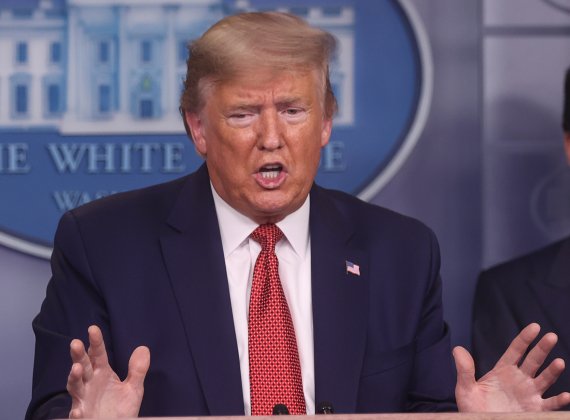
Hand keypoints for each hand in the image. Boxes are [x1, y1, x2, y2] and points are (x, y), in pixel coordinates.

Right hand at [66, 325, 149, 417]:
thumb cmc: (121, 409)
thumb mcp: (133, 388)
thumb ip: (137, 370)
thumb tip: (143, 348)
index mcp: (102, 374)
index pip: (98, 355)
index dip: (96, 342)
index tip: (93, 328)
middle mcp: (90, 385)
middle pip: (83, 367)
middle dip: (79, 356)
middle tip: (75, 342)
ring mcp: (84, 401)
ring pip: (75, 387)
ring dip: (74, 378)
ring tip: (77, 369)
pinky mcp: (82, 418)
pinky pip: (77, 416)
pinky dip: (76, 414)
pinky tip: (78, 411)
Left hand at [454, 323, 569, 411]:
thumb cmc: (473, 409)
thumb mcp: (466, 389)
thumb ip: (464, 369)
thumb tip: (457, 348)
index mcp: (503, 371)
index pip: (516, 350)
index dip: (525, 338)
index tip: (535, 327)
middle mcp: (519, 380)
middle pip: (533, 360)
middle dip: (542, 348)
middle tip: (552, 336)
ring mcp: (529, 394)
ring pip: (544, 379)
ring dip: (552, 371)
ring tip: (559, 362)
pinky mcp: (534, 410)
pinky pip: (549, 405)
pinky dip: (559, 401)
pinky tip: (566, 396)